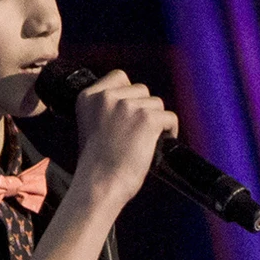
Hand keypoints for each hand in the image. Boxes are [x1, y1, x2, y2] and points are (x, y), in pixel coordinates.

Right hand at [73, 70, 179, 210]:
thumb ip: (106, 109)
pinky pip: (170, 117)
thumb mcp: (90, 125)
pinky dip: (170, 130)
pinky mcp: (148, 118)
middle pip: (141, 89)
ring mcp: (128, 106)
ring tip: (147, 139)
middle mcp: (108, 97)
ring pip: (157, 103)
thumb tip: (133, 102)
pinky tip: (162, 141)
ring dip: (156, 119)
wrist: (100, 183)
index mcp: (89, 96)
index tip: (130, 111)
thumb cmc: (96, 163)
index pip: (119, 77)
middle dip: (144, 108)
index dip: (130, 93)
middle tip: (139, 131)